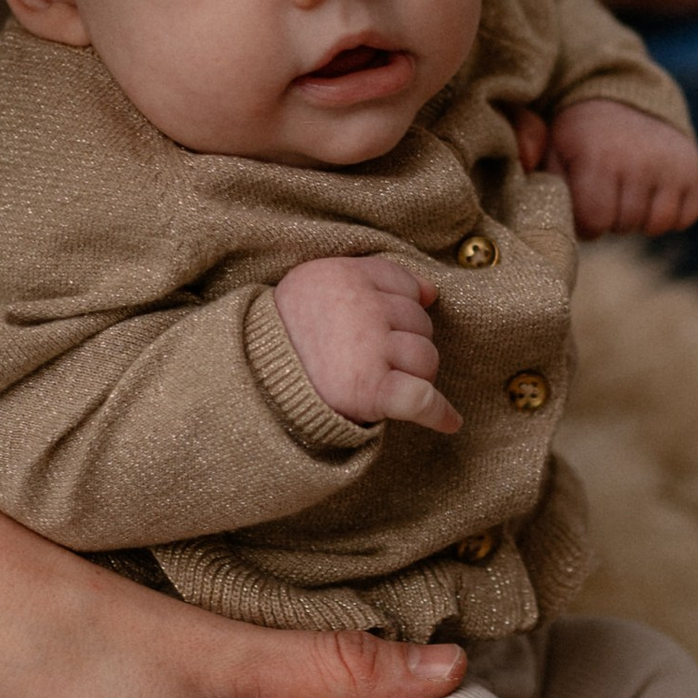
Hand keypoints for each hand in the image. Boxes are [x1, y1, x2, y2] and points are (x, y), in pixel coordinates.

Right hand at [276, 251, 462, 429]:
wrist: (248, 378)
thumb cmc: (284, 332)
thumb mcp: (314, 283)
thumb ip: (371, 277)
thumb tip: (431, 292)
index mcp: (347, 276)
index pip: (402, 284)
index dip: (400, 306)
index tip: (385, 324)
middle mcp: (363, 307)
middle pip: (419, 323)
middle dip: (404, 343)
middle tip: (369, 361)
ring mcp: (370, 348)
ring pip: (426, 357)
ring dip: (415, 375)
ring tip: (384, 384)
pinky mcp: (371, 389)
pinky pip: (422, 398)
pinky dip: (439, 413)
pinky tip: (450, 421)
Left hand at [548, 96, 697, 238]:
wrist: (626, 100)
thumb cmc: (582, 136)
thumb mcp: (552, 149)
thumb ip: (541, 176)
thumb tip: (542, 196)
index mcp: (598, 158)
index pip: (594, 223)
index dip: (586, 221)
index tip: (584, 203)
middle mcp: (639, 162)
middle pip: (624, 226)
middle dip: (611, 218)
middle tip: (607, 192)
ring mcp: (671, 165)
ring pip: (657, 225)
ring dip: (640, 218)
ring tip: (628, 194)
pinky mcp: (694, 169)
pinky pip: (686, 216)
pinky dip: (670, 213)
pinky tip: (653, 193)